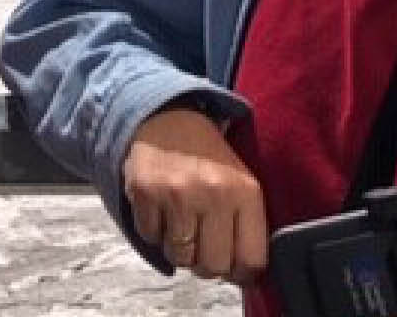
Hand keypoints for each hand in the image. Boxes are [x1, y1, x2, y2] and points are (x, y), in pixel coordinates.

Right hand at [123, 105, 268, 284]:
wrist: (167, 117)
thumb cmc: (209, 159)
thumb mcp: (242, 183)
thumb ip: (247, 228)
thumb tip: (244, 279)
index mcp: (246, 192)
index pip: (251, 261)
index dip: (241, 274)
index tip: (233, 268)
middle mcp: (214, 193)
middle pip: (213, 266)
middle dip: (206, 264)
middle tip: (202, 245)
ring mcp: (177, 193)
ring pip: (180, 257)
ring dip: (179, 249)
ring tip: (182, 224)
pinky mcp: (145, 192)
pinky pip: (151, 239)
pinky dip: (155, 232)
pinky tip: (162, 210)